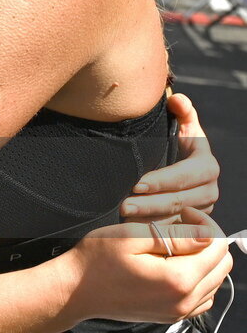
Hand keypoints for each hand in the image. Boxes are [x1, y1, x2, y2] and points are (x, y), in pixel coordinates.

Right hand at [62, 208, 230, 325]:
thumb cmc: (97, 260)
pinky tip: (176, 265)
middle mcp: (184, 302)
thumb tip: (208, 235)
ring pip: (215, 282)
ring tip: (177, 244)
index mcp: (177, 280)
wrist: (77, 291)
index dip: (206, 223)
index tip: (184, 214)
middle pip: (222, 266)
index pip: (217, 247)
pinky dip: (199, 279)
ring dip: (204, 259)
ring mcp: (178, 313)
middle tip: (182, 225)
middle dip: (209, 240)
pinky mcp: (171, 317)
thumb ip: (175, 237)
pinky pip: (202, 298)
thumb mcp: (132, 237)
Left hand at [120, 92, 218, 219]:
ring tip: (123, 218)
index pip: (183, 176)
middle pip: (177, 201)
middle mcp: (209, 192)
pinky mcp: (192, 225)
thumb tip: (177, 100)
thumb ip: (182, 111)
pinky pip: (172, 232)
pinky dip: (153, 231)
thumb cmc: (177, 142)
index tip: (137, 183)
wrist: (183, 165)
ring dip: (148, 221)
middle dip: (149, 204)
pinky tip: (133, 230)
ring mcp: (202, 211)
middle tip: (123, 205)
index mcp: (206, 167)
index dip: (161, 181)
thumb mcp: (182, 126)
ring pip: (174, 219)